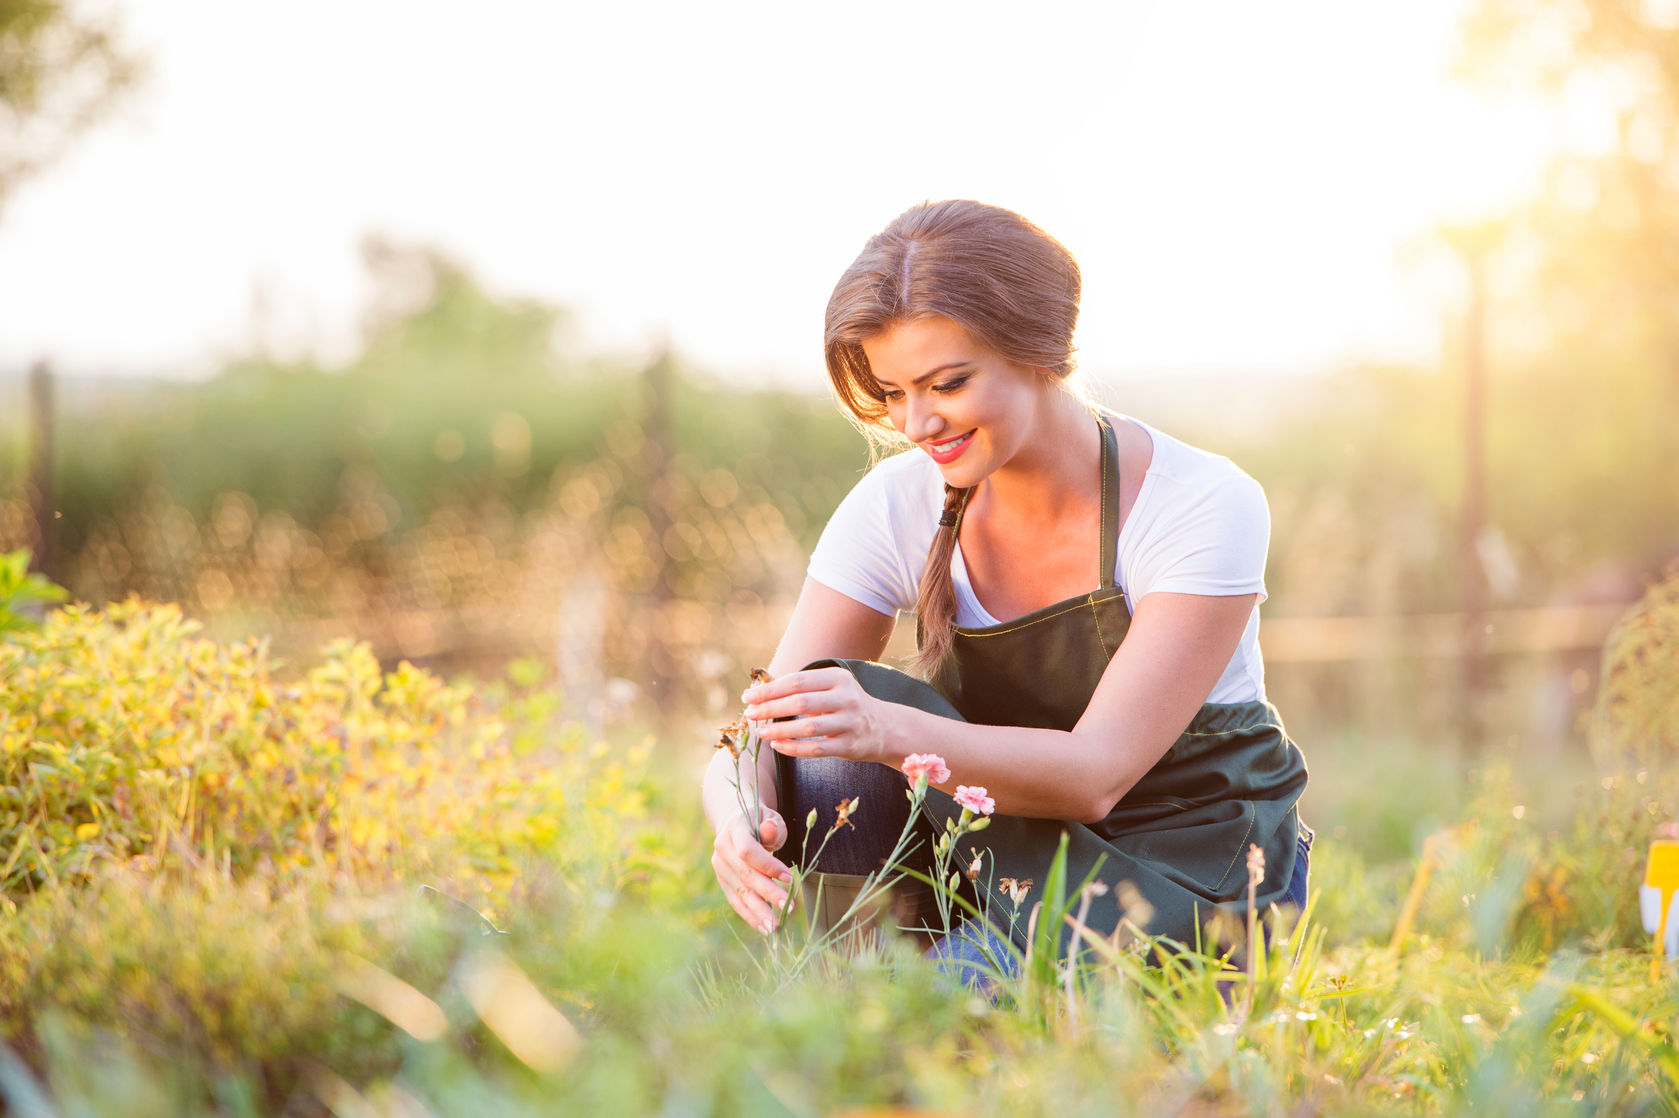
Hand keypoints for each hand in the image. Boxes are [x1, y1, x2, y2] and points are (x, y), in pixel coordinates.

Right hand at [710, 805, 791, 934]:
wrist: (736, 823)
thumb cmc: (760, 820)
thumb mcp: (770, 817)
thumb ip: (772, 827)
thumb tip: (770, 830)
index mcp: (734, 828)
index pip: (748, 851)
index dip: (769, 866)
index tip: (790, 879)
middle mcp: (722, 847)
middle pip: (745, 875)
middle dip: (768, 893)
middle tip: (788, 908)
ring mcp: (719, 866)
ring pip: (740, 892)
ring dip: (759, 911)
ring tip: (776, 926)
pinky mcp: (722, 881)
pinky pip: (736, 901)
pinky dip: (751, 916)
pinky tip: (765, 927)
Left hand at [742, 667, 891, 762]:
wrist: (882, 727)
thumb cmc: (844, 704)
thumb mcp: (830, 688)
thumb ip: (800, 688)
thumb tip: (759, 693)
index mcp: (838, 678)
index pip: (797, 681)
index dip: (770, 690)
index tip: (748, 697)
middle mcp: (847, 698)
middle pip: (801, 702)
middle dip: (770, 708)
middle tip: (749, 714)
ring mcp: (850, 722)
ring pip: (808, 727)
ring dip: (779, 731)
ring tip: (760, 732)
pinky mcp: (850, 745)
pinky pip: (817, 749)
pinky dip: (794, 748)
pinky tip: (777, 746)